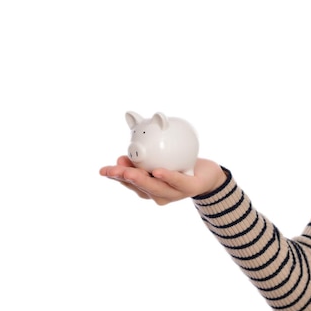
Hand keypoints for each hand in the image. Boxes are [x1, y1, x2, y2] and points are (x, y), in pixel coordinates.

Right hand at [99, 156, 226, 204]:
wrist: (207, 173)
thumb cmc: (179, 163)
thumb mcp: (159, 152)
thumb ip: (144, 144)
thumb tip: (129, 116)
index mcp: (147, 186)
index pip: (128, 182)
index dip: (115, 177)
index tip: (103, 171)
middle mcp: (158, 193)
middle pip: (139, 187)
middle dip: (124, 179)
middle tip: (113, 171)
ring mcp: (173, 194)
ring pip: (155, 187)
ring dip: (141, 180)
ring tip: (130, 172)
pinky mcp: (189, 189)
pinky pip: (177, 181)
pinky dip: (167, 177)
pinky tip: (158, 171)